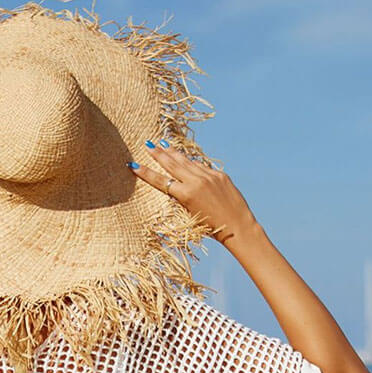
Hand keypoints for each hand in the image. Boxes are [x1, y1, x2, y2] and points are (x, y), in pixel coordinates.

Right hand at [129, 143, 256, 246]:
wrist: (237, 226)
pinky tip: (185, 157)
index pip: (161, 181)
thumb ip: (182, 198)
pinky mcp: (219, 175)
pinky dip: (191, 161)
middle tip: (148, 145)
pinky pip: (201, 166)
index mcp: (186, 195)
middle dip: (159, 154)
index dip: (147, 173)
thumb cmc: (212, 228)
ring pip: (187, 161)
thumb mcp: (191, 215)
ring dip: (173, 153)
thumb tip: (175, 186)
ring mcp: (209, 176)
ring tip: (163, 144)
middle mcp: (196, 181)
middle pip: (172, 165)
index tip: (134, 166)